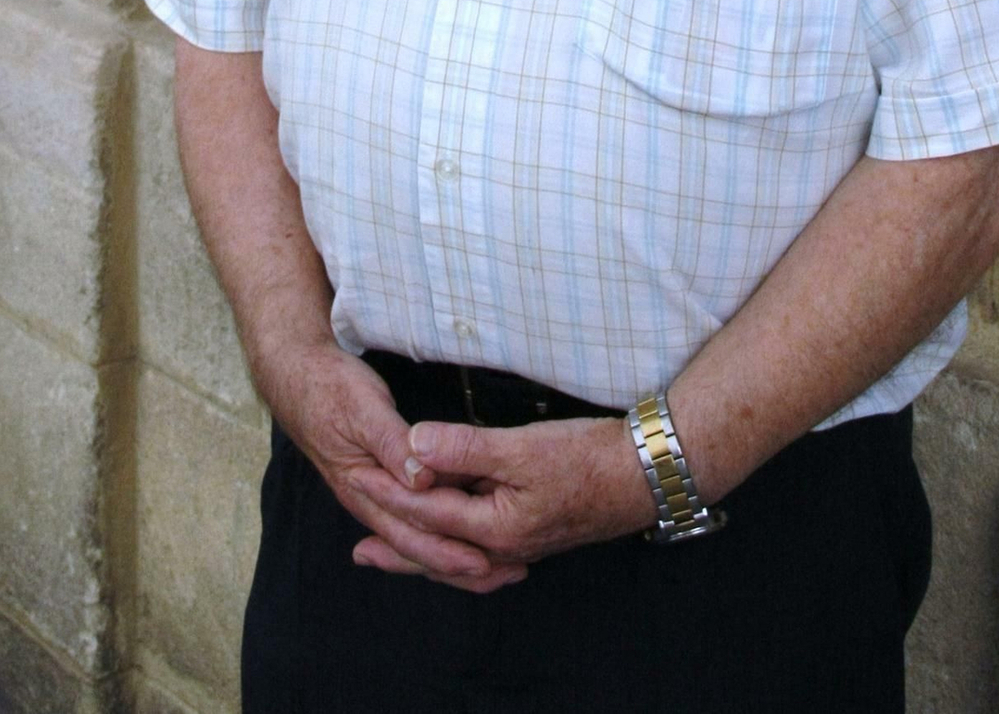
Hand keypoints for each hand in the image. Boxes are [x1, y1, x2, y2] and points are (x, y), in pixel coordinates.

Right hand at [266, 345, 526, 590]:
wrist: (299, 374)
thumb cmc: (331, 389)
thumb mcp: (363, 410)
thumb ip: (392, 445)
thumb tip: (421, 480)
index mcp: (364, 490)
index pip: (409, 534)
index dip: (446, 552)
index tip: (483, 564)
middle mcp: (371, 501)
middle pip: (418, 545)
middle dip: (459, 564)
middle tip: (508, 574)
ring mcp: (377, 492)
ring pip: (418, 534)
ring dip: (454, 551)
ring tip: (497, 565)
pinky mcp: (384, 478)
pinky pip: (416, 514)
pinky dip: (442, 527)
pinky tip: (463, 532)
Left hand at [353, 414, 651, 574]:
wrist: (643, 473)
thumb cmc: (586, 458)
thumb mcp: (520, 448)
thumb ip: (463, 448)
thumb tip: (412, 444)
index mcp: (495, 530)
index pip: (428, 512)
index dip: (390, 492)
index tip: (355, 476)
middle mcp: (503, 548)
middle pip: (437, 552)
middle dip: (397, 548)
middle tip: (357, 552)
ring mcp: (519, 544)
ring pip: (458, 553)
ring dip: (421, 550)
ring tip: (391, 552)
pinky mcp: (532, 531)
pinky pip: (478, 546)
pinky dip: (453, 542)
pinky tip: (452, 534)